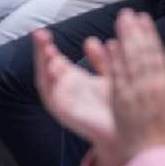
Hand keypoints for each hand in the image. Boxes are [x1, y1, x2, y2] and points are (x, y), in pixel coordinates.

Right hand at [34, 29, 114, 145]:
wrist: (125, 134)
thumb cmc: (118, 107)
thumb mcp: (110, 76)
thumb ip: (101, 60)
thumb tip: (91, 40)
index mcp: (72, 78)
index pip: (53, 58)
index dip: (47, 46)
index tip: (45, 32)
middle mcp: (63, 88)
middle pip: (45, 66)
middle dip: (40, 50)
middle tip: (40, 34)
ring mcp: (60, 99)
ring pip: (44, 78)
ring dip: (42, 63)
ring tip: (46, 48)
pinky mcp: (62, 111)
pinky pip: (50, 96)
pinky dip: (48, 81)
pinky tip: (52, 68)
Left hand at [108, 10, 164, 161]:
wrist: (147, 152)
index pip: (157, 55)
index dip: (149, 35)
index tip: (144, 18)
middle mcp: (148, 87)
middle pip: (140, 53)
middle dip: (134, 31)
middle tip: (128, 13)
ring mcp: (132, 93)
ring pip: (127, 61)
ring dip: (123, 39)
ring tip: (119, 21)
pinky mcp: (118, 100)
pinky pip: (115, 76)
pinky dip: (112, 60)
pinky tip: (109, 44)